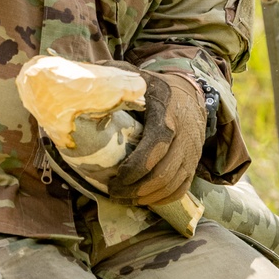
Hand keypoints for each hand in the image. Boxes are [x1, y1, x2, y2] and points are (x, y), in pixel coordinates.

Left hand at [104, 72, 205, 205]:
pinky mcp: (194, 163)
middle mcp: (184, 135)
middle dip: (136, 189)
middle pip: (163, 173)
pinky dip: (163, 199)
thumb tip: (84, 81)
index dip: (136, 168)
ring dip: (147, 197)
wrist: (191, 94)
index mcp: (166, 113)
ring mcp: (192, 152)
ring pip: (172, 184)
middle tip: (114, 193)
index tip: (115, 179)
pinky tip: (144, 201)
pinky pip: (182, 188)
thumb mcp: (136, 77)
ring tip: (124, 199)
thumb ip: (114, 77)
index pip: (155, 146)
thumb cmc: (155, 88)